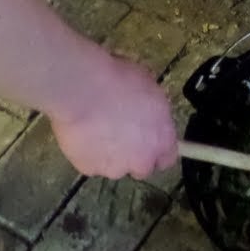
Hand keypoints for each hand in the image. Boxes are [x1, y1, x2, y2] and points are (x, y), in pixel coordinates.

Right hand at [49, 52, 178, 179]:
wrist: (84, 90)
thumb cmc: (119, 80)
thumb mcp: (149, 87)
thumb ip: (152, 111)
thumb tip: (147, 112)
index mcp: (162, 140)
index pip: (167, 158)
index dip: (156, 149)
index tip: (147, 139)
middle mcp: (142, 161)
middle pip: (141, 167)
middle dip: (133, 155)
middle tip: (120, 132)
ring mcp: (114, 169)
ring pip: (114, 166)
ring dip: (109, 153)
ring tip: (96, 128)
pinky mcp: (89, 169)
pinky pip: (91, 162)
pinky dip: (88, 152)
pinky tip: (83, 132)